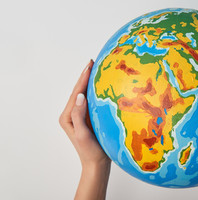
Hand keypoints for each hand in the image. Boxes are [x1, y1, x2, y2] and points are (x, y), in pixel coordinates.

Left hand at [59, 60, 110, 199]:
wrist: (96, 164)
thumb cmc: (90, 151)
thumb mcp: (83, 134)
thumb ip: (79, 115)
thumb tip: (80, 96)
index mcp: (67, 117)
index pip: (76, 93)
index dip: (83, 78)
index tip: (89, 65)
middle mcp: (71, 115)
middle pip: (78, 92)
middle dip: (85, 77)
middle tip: (93, 62)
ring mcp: (78, 116)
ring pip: (83, 95)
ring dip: (89, 82)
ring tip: (96, 70)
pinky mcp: (86, 118)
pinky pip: (89, 101)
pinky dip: (94, 91)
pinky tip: (100, 86)